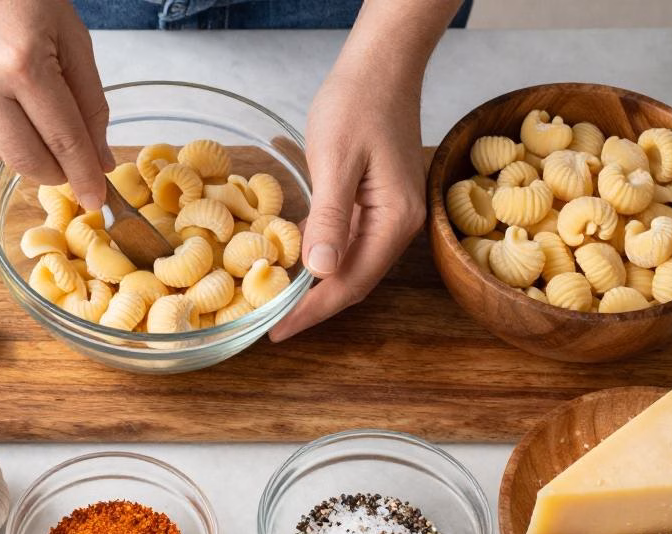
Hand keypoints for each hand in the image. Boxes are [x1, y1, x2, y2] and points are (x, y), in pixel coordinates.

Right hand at [0, 0, 113, 208]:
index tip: (96, 198)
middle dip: (55, 173)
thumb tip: (99, 157)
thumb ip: (89, 101)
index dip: (84, 175)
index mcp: (21, 63)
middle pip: (24, 161)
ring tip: (29, 117)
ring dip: (20, 149)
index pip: (62, 141)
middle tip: (70, 168)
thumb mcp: (69, 35)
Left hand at [269, 64, 425, 341]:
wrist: (381, 64)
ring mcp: (391, 214)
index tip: (277, 331)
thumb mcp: (336, 160)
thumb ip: (330, 217)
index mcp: (395, 220)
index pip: (351, 282)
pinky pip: (349, 242)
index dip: (313, 311)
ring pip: (351, 264)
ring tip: (278, 303)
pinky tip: (294, 263)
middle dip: (314, 306)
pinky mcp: (378, 201)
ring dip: (317, 285)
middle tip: (271, 326)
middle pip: (354, 281)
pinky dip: (322, 257)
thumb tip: (321, 271)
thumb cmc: (357, 103)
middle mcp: (399, 224)